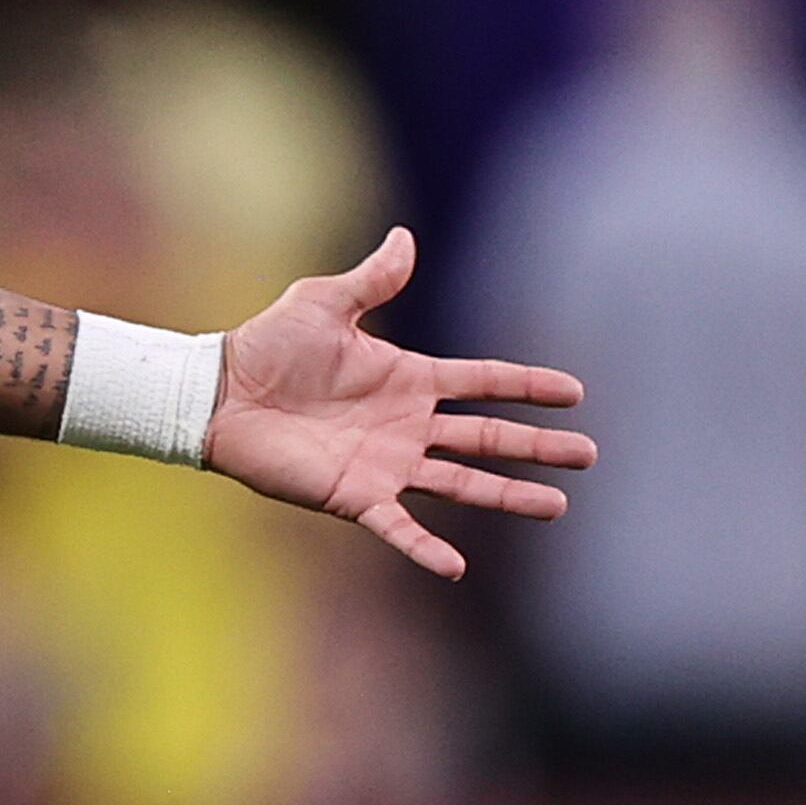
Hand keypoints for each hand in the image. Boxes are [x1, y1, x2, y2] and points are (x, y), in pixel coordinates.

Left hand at [206, 227, 594, 579]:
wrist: (217, 393)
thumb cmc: (266, 346)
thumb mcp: (323, 303)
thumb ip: (371, 280)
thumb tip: (405, 237)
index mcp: (408, 378)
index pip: (482, 381)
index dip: (527, 386)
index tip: (575, 392)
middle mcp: (407, 425)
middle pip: (487, 437)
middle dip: (537, 446)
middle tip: (588, 455)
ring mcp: (386, 463)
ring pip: (461, 482)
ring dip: (507, 495)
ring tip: (556, 505)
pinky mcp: (354, 495)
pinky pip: (397, 527)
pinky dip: (424, 547)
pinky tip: (457, 567)